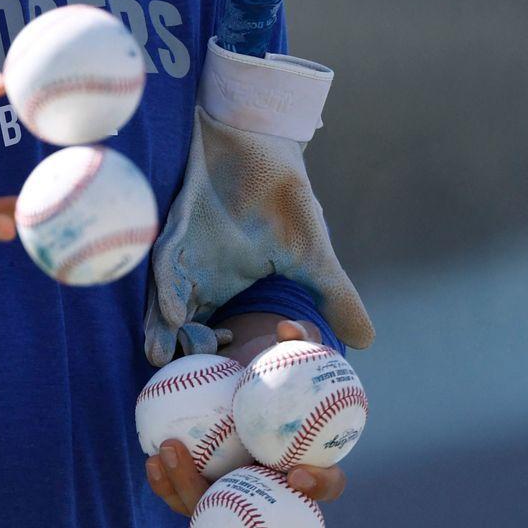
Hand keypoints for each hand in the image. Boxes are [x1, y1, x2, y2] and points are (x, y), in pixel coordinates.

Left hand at [143, 47, 373, 365]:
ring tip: (162, 358)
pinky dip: (167, 289)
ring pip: (167, 303)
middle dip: (183, 357)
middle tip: (189, 385)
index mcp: (231, 290)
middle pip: (186, 329)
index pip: (221, 339)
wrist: (257, 138)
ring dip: (163, 331)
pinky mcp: (172, 232)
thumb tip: (366, 341)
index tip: (234, 390)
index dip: (224, 364)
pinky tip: (173, 311)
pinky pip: (164, 266)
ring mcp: (183, 257)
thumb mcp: (312, 252)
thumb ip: (332, 294)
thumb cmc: (282, 194)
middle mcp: (201, 280)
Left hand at [143, 316, 345, 527]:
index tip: (297, 475)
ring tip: (161, 458)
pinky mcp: (208, 490)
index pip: (327, 483)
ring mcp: (239, 494)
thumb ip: (300, 339)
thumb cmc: (279, 370)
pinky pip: (187, 494)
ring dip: (184, 490)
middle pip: (259, 514)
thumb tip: (287, 327)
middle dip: (238, 513)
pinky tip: (152, 462)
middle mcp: (275, 489)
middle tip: (206, 478)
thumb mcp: (295, 352)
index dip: (319, 485)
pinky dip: (169, 483)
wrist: (249, 384)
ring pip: (213, 508)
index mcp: (309, 462)